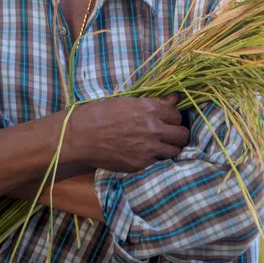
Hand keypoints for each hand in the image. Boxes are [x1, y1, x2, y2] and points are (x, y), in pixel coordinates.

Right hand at [66, 94, 189, 171]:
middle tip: (170, 135)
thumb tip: (175, 98)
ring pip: (175, 151)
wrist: (82, 136)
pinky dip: (156, 159)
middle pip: (182, 134)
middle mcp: (154, 128)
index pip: (177, 115)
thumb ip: (155, 101)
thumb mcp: (128, 101)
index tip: (168, 121)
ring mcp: (149, 148)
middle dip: (178, 134)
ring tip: (161, 147)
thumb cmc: (101, 113)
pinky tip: (147, 154)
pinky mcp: (141, 164)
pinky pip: (159, 163)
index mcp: (150, 109)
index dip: (173, 118)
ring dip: (170, 148)